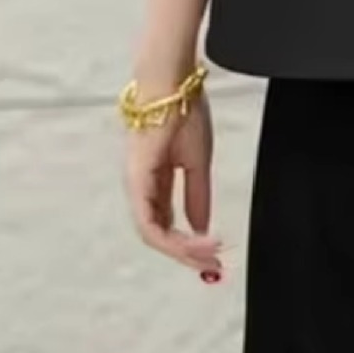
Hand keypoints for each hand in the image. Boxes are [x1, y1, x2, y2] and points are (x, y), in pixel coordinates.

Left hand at [123, 84, 224, 283]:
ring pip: (154, 234)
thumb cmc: (183, 112)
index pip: (168, 223)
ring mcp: (137, 186)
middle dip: (189, 254)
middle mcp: (142, 188)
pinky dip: (174, 237)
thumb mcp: (198, 162)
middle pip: (160, 235)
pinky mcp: (137, 182)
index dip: (191, 242)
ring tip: (211, 254)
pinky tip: (198, 239)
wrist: (173, 85)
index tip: (217, 253)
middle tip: (215, 267)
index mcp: (155, 181)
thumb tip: (202, 227)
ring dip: (183, 249)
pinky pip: (150, 222)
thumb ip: (197, 196)